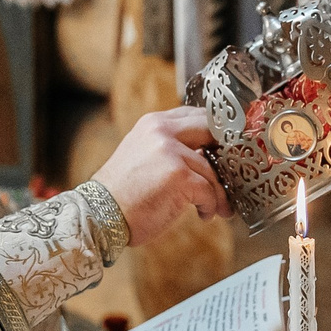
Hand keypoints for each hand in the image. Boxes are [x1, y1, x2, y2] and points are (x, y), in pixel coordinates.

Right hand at [91, 107, 226, 246]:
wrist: (99, 214)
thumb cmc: (122, 193)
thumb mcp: (142, 155)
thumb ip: (169, 147)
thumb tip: (205, 155)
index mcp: (154, 123)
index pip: (196, 116)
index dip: (215, 134)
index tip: (225, 151)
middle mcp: (162, 131)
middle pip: (211, 132)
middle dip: (226, 155)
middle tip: (231, 175)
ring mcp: (171, 152)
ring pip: (212, 169)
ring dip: (218, 192)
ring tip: (217, 207)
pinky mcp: (179, 176)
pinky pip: (209, 190)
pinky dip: (210, 206)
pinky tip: (204, 214)